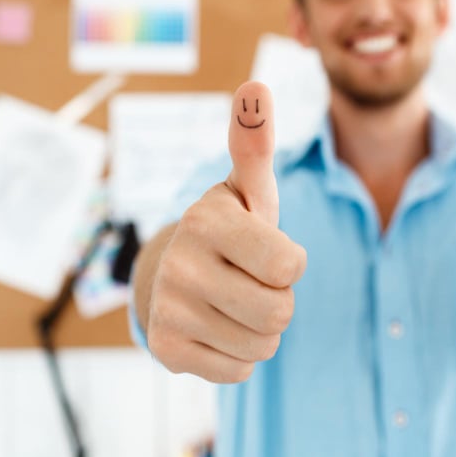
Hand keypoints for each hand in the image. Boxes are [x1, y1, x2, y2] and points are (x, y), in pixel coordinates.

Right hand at [147, 82, 306, 382]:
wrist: (173, 276)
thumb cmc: (231, 230)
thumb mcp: (248, 190)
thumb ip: (255, 144)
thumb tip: (256, 85)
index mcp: (207, 219)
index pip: (290, 267)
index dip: (290, 263)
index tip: (266, 250)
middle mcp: (181, 263)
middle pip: (279, 312)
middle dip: (278, 300)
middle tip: (251, 280)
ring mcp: (168, 308)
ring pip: (262, 345)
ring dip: (261, 330)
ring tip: (235, 302)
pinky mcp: (166, 349)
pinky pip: (239, 371)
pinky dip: (238, 355)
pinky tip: (217, 328)